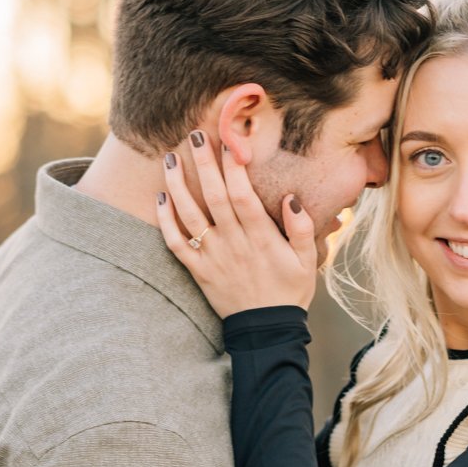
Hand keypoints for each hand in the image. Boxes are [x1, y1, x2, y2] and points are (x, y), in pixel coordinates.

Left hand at [156, 130, 318, 314]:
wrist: (266, 331)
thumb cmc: (289, 292)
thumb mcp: (307, 262)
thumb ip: (301, 228)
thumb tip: (291, 197)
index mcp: (261, 238)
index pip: (243, 195)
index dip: (234, 167)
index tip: (229, 141)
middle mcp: (233, 243)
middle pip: (214, 197)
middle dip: (203, 163)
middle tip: (195, 134)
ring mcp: (212, 257)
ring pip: (189, 216)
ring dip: (177, 185)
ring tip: (170, 158)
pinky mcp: (198, 270)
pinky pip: (175, 244)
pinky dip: (165, 221)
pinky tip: (160, 198)